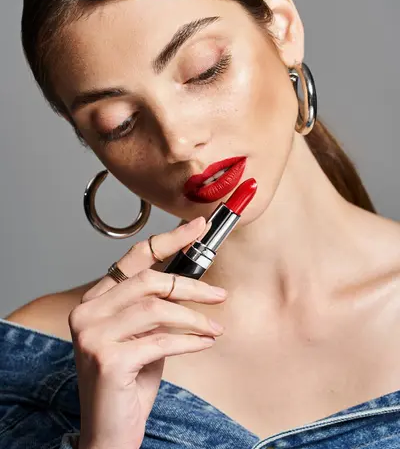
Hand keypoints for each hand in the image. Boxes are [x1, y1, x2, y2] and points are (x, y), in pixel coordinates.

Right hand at [68, 217, 227, 448]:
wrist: (110, 431)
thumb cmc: (129, 382)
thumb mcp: (144, 335)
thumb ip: (156, 307)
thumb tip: (192, 277)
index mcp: (94, 301)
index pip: (134, 259)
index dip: (169, 240)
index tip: (197, 228)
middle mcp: (88, 312)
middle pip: (148, 281)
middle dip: (191, 286)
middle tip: (219, 294)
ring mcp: (93, 335)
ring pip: (157, 308)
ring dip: (195, 317)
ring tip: (213, 327)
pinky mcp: (107, 359)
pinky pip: (161, 340)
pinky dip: (190, 341)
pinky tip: (204, 343)